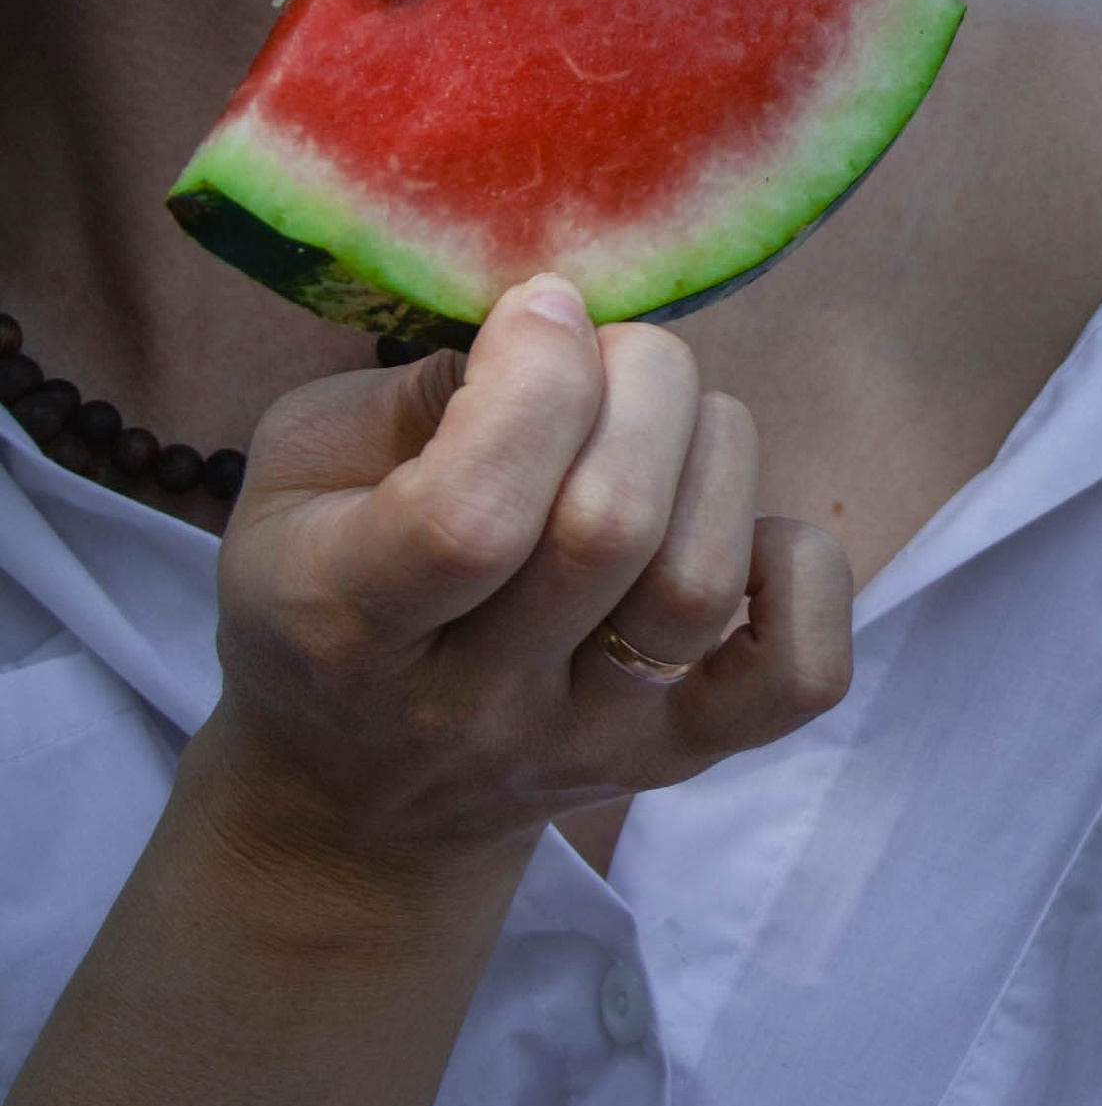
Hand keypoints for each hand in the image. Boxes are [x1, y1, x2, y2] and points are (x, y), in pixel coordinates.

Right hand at [194, 275, 851, 887]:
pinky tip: (739, 524)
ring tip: (662, 426)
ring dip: (710, 451)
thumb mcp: (297, 469)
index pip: (472, 518)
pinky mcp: (677, 760)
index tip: (542, 309)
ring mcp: (585, 744)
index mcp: (347, 619)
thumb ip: (410, 392)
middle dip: (638, 381)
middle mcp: (470, 703)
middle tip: (608, 352)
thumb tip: (557, 329)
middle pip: (611, 528)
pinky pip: (796, 676)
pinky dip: (801, 572)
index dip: (534, 382)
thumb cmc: (322, 585)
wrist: (355, 797)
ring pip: (700, 582)